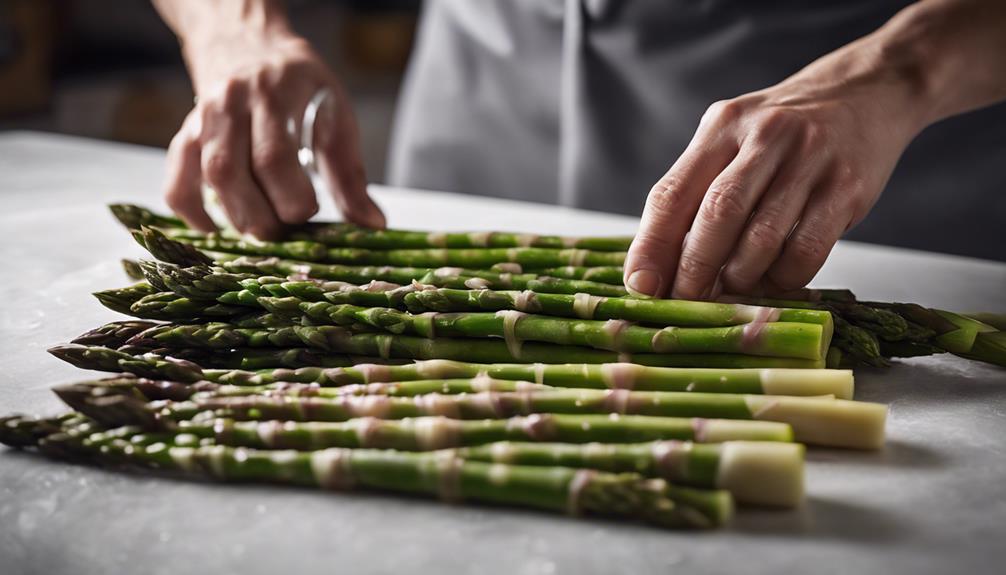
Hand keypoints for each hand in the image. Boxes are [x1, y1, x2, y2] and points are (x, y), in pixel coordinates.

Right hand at [165, 26, 384, 238]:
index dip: (292, 198)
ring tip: (265, 230)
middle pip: (234, 171)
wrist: (249, 45)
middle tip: (288, 230)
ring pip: (208, 177)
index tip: (312, 213)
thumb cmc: (302, 88)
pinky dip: (191, 210)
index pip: (274, 156)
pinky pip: (177, 178)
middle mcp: (234, 102)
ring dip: (237, 216)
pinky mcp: (187, 135)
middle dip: (264, 215)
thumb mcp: (336, 114)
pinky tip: (215, 229)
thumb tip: (372, 224)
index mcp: (278, 93)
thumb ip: (349, 172)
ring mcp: (205, 119)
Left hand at [623, 34, 929, 299]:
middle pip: (717, 215)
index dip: (652, 246)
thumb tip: (656, 267)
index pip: (672, 192)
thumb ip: (695, 191)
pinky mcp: (846, 187)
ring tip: (730, 291)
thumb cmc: (783, 132)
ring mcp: (809, 159)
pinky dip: (783, 278)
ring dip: (739, 278)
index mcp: (722, 126)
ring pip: (762, 238)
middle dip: (694, 269)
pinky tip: (774, 281)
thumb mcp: (731, 140)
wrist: (865, 92)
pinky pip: (806, 250)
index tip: (640, 285)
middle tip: (684, 301)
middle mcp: (764, 136)